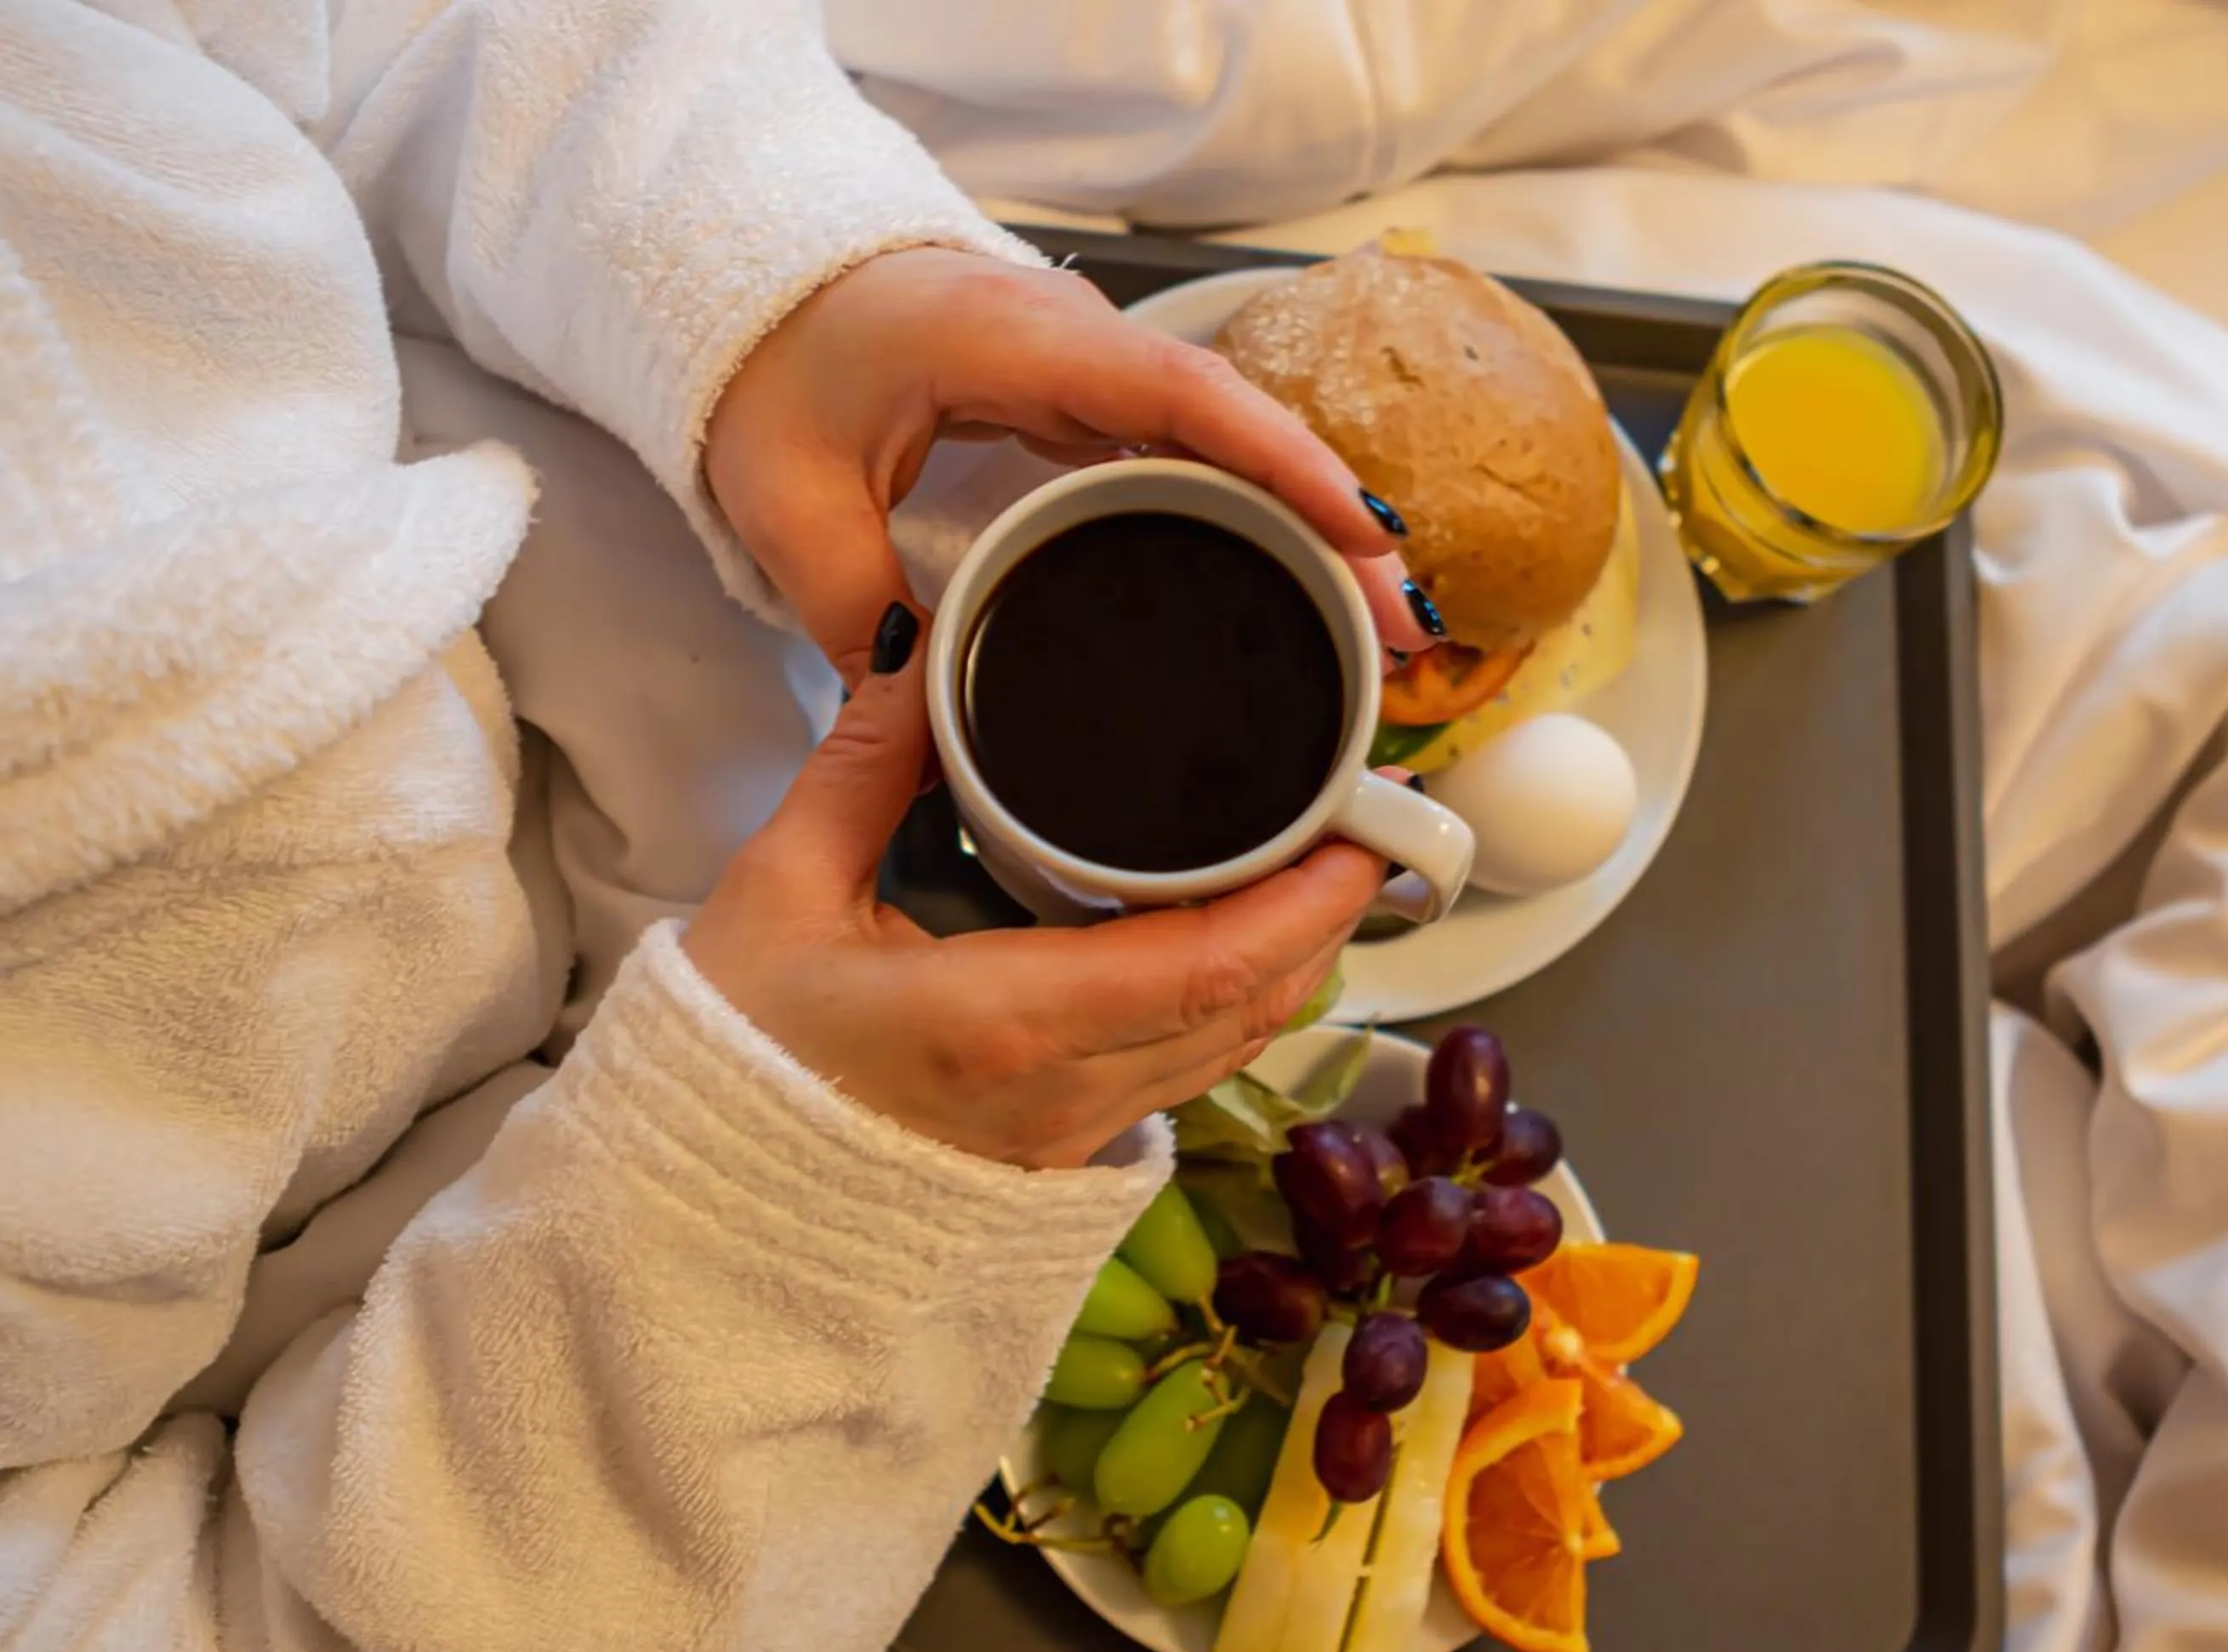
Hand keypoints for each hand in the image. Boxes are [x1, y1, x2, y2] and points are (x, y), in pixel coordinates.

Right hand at [680, 605, 1385, 1169]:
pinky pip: (1186, 1077)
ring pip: (1231, 1050)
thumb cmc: (730, 1061)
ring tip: (1321, 867)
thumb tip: (921, 646)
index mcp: (1008, 1024)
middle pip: (1251, 1007)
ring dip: (1292, 964)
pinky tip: (1238, 943)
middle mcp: (1064, 1094)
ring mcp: (1069, 1136)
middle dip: (1328, 919)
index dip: (1308, 902)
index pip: (1211, 966)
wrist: (692, 1210)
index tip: (1362, 830)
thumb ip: (868, 762)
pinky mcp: (1059, 1153)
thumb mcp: (781, 891)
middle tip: (1365, 821)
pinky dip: (1236, 1007)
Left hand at [704, 246, 1431, 675]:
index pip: (1182, 394)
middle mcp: (1079, 344)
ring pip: (1230, 448)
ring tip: (1374, 633)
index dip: (1283, 464)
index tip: (1360, 535)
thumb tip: (925, 706)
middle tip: (1398, 635)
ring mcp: (1094, 371)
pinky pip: (1196, 458)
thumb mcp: (791, 498)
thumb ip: (853, 603)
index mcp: (1017, 340)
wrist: (758, 298)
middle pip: (1238, 431)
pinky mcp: (1092, 405)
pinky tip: (1297, 592)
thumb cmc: (772, 370)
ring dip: (1308, 533)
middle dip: (1331, 527)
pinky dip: (1257, 521)